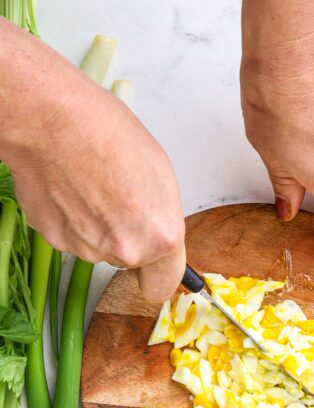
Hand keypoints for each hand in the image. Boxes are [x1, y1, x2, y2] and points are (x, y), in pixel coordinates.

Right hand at [0, 21, 183, 300]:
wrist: (51, 120)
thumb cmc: (106, 132)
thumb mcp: (160, 175)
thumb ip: (161, 218)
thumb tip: (156, 231)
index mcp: (161, 237)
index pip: (164, 283)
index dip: (159, 272)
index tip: (155, 267)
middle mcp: (126, 251)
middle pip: (131, 260)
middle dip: (128, 236)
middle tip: (119, 198)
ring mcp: (88, 249)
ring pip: (100, 248)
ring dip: (99, 226)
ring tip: (92, 185)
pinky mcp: (56, 240)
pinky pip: (72, 237)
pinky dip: (72, 220)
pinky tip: (70, 189)